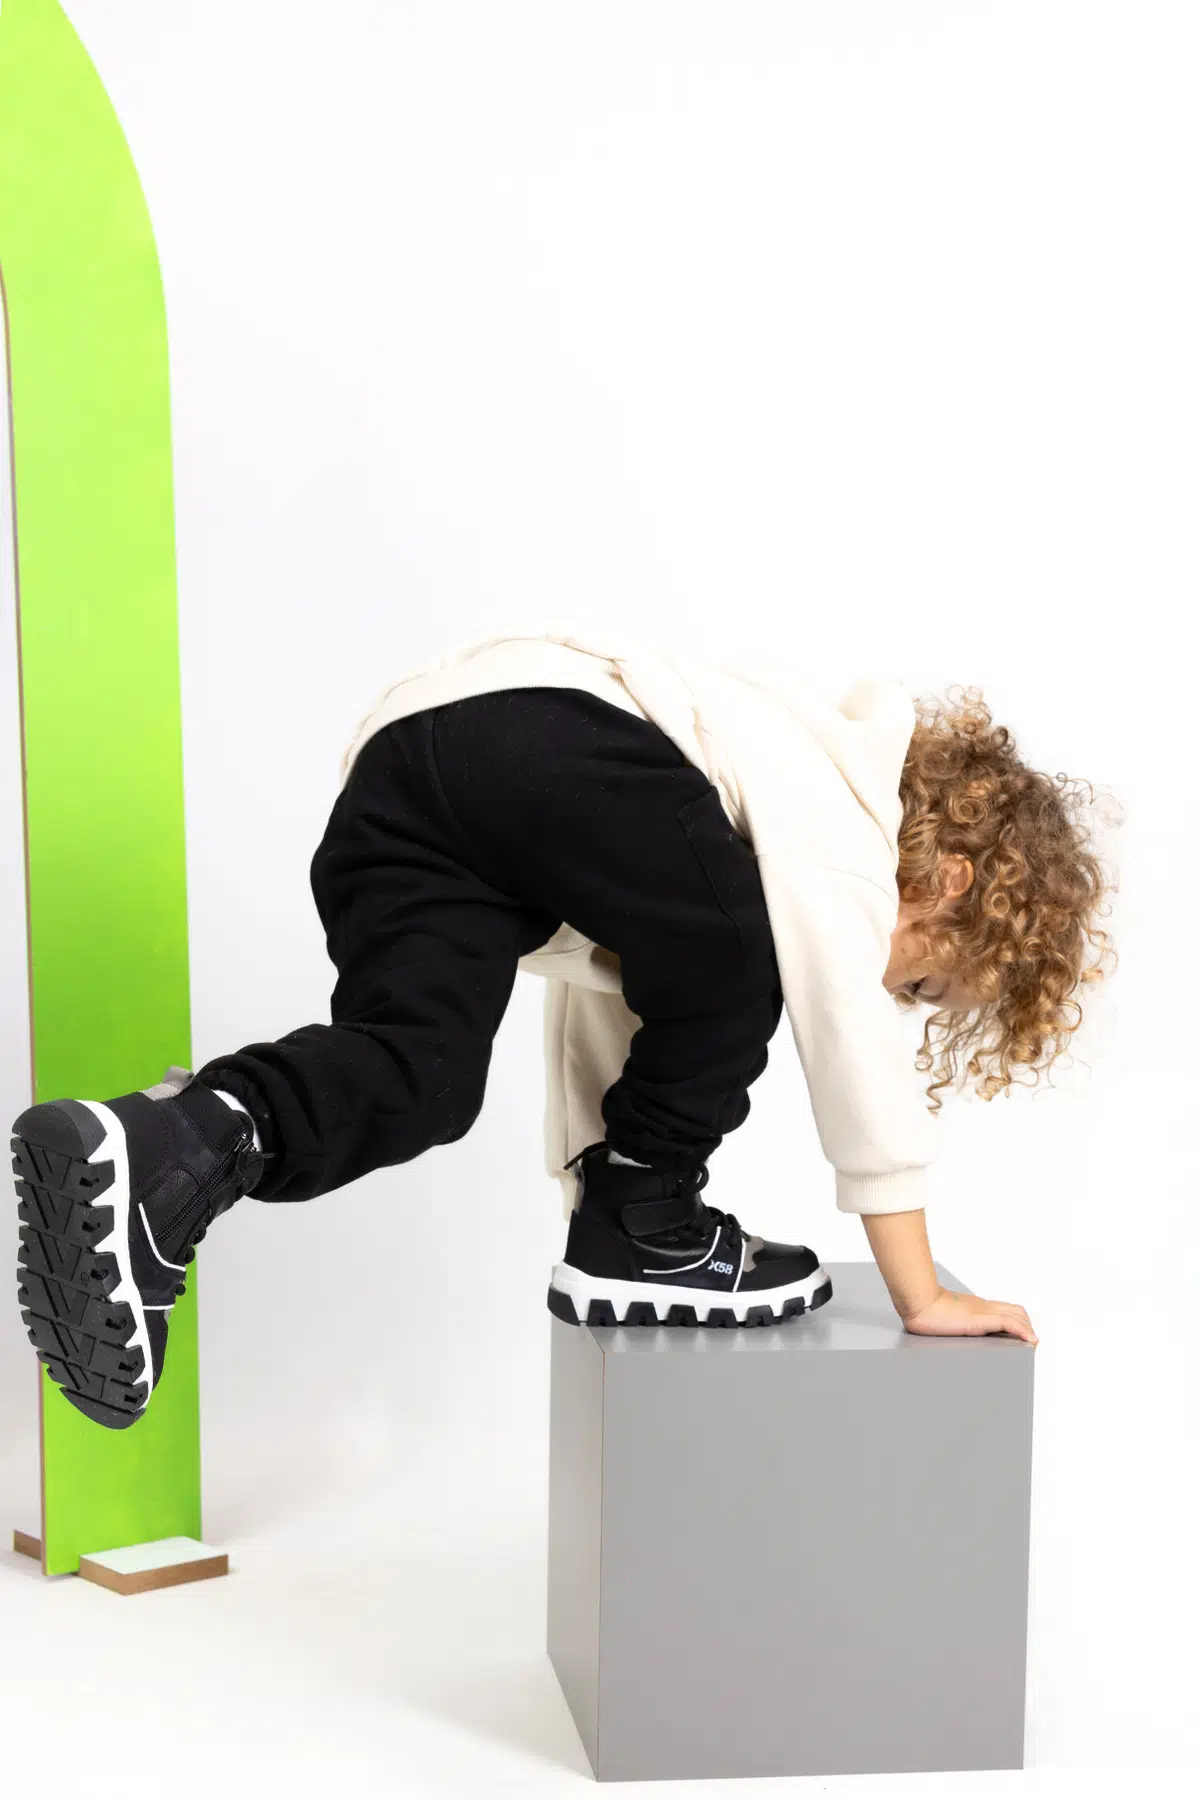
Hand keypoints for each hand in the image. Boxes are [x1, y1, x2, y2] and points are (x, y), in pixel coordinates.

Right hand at [902, 1286, 1037, 1345]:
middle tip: (1029, 1342)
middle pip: (1016, 1311)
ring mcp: (983, 1312)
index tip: (1022, 1335)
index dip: (1018, 1321)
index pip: (1005, 1309)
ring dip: (1028, 1331)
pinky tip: (1029, 1341)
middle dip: (1027, 1327)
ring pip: (1017, 1316)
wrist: (918, 1301)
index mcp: (974, 1307)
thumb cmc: (922, 1309)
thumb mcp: (940, 1314)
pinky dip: (1024, 1332)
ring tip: (1031, 1345)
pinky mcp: (981, 1319)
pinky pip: (1010, 1324)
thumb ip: (948, 1319)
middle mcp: (982, 1307)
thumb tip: (943, 1327)